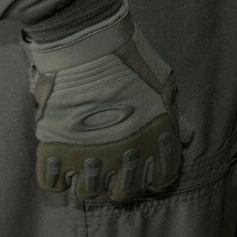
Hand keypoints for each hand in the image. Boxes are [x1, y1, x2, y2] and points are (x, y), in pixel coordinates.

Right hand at [26, 0, 182, 201]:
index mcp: (156, 140)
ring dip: (88, 180)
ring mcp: (88, 155)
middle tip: (113, 165)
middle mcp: (125, 155)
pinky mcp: (55, 149)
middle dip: (121, 183)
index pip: (161, 179)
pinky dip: (55, 176)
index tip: (145, 168)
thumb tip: (185, 136)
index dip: (154, 175)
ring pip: (88, 192)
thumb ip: (173, 113)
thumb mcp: (165, 82)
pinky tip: (61, 160)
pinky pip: (51, 182)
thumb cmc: (132, 57)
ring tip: (87, 161)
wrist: (89, 43)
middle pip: (123, 193)